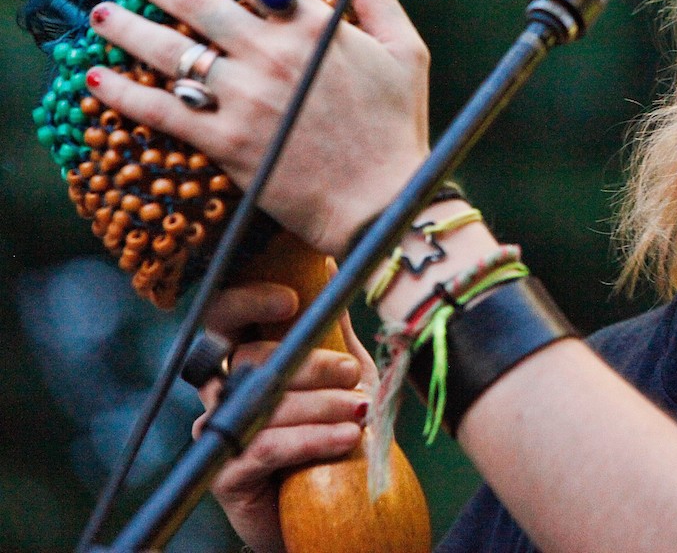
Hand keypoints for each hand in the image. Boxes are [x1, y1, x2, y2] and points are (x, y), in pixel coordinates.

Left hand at [85, 0, 430, 254]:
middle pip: (194, 1)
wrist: (382, 203)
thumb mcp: (407, 52)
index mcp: (315, 27)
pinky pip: (160, 111)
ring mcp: (245, 99)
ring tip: (102, 13)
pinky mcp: (225, 143)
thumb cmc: (398, 127)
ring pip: (167, 51)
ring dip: (125, 27)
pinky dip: (122, 93)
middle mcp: (272, 55)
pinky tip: (96, 79)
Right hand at [193, 282, 373, 552]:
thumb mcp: (342, 374)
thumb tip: (331, 265)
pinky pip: (264, 448)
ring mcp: (221, 433)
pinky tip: (347, 438)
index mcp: (244, 358)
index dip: (248, 302)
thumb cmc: (331, 431)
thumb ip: (331, 329)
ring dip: (320, 405)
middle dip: (309, 364)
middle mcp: (223, 392)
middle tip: (353, 374)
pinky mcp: (227, 475)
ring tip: (360, 412)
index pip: (226, 317)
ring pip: (262, 405)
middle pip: (249, 360)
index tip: (291, 300)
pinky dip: (312, 440)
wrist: (328, 506)